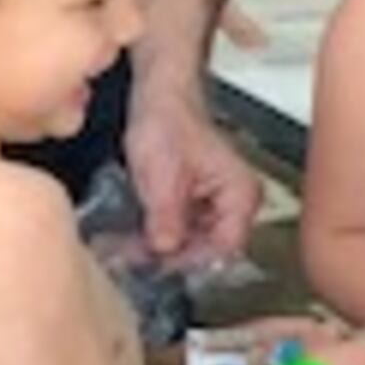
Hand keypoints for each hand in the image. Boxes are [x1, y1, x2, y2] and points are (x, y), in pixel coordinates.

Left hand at [125, 95, 259, 265]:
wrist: (158, 99)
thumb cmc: (168, 124)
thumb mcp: (162, 176)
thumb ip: (166, 217)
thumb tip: (164, 250)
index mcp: (241, 195)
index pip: (226, 247)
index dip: (191, 260)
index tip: (158, 265)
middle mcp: (237, 203)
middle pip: (209, 249)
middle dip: (170, 258)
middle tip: (132, 262)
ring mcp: (218, 204)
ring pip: (192, 243)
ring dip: (159, 250)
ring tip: (124, 252)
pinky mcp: (199, 204)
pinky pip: (182, 230)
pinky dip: (157, 236)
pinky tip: (131, 240)